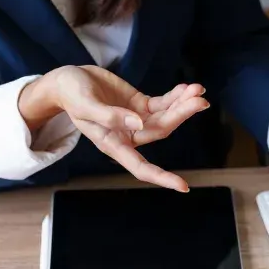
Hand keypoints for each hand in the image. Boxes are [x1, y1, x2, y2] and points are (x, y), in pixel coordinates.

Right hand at [21, 66, 209, 191]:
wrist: (68, 80)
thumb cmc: (71, 94)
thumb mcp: (84, 104)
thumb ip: (109, 116)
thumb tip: (138, 124)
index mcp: (112, 143)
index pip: (140, 167)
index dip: (161, 177)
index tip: (183, 187)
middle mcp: (127, 136)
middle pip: (161, 130)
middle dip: (181, 115)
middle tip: (200, 101)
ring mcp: (136, 120)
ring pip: (166, 116)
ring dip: (183, 104)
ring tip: (197, 90)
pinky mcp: (139, 105)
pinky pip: (163, 104)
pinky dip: (176, 96)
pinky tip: (187, 88)